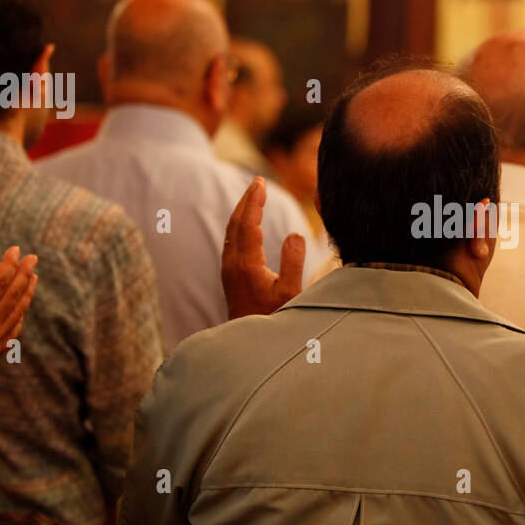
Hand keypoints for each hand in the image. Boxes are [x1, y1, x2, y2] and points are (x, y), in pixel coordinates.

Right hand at [0, 246, 38, 389]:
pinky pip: (15, 329)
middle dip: (25, 273)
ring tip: (33, 277)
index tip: (15, 250)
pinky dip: (21, 314)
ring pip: (18, 311)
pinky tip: (21, 309)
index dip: (9, 264)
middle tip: (33, 257)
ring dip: (27, 292)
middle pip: (14, 294)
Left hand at [222, 177, 307, 318]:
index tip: (261, 182)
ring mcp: (229, 269)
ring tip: (253, 196)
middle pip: (235, 222)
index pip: (249, 223)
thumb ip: (293, 262)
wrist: (249, 343)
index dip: (255, 201)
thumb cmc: (273, 319)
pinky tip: (248, 225)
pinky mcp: (230, 276)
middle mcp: (233, 263)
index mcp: (246, 263)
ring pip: (231, 231)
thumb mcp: (290, 293)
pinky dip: (239, 225)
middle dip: (247, 200)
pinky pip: (231, 240)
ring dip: (242, 211)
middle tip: (258, 181)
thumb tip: (295, 233)